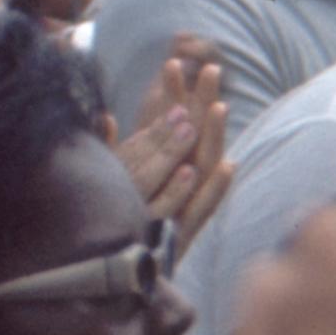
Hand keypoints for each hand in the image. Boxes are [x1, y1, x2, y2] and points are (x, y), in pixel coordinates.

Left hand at [115, 36, 231, 243]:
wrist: (129, 274)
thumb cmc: (125, 222)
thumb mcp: (117, 182)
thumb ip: (116, 151)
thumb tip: (106, 117)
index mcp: (164, 168)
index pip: (169, 124)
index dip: (172, 93)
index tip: (171, 60)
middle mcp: (181, 182)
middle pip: (194, 136)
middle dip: (201, 102)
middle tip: (210, 67)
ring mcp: (187, 204)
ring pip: (205, 165)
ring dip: (214, 136)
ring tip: (220, 106)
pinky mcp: (188, 230)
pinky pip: (207, 206)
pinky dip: (216, 187)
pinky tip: (229, 165)